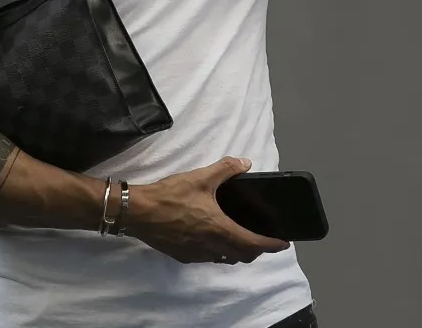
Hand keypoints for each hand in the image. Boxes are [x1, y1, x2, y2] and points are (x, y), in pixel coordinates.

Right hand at [128, 157, 289, 264]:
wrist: (138, 211)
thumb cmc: (170, 195)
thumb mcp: (200, 177)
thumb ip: (225, 169)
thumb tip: (245, 163)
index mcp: (220, 229)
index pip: (253, 244)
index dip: (271, 245)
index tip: (283, 244)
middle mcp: (211, 247)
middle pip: (242, 256)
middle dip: (255, 250)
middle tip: (261, 239)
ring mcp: (196, 254)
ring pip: (224, 259)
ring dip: (236, 252)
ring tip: (238, 238)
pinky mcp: (182, 256)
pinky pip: (208, 258)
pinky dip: (217, 252)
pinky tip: (211, 238)